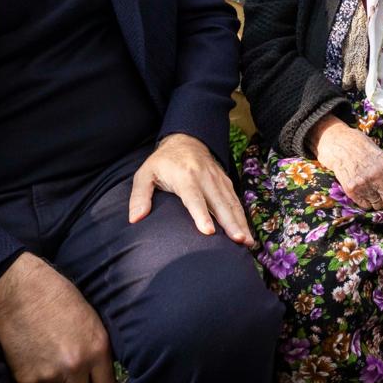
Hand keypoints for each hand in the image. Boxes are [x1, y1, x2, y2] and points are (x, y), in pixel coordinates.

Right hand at [0, 253, 114, 382]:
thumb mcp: (89, 321)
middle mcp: (76, 366)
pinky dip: (32, 378)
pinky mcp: (26, 378)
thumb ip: (95, 349)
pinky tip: (30, 356)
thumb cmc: (56, 297)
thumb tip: (97, 373)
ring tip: (45, 360)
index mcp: (97, 349)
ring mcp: (50, 374)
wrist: (19, 292)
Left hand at [129, 133, 254, 246]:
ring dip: (241, 223)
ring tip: (247, 242)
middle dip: (230, 223)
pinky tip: (247, 233)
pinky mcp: (225, 182)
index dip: (201, 214)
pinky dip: (242, 217)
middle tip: (239, 241)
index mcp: (185, 176)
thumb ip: (139, 196)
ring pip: (231, 203)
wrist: (186, 140)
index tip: (208, 232)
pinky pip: (235, 201)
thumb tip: (135, 219)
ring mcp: (218, 179)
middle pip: (219, 203)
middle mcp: (205, 177)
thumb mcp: (145, 174)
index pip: (194, 198)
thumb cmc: (163, 162)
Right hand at [311, 116, 382, 211]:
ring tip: (375, 192)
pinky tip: (365, 192)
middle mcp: (378, 177)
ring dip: (379, 203)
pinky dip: (367, 202)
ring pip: (378, 207)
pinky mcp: (351, 190)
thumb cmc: (364, 149)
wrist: (340, 144)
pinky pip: (365, 206)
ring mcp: (364, 185)